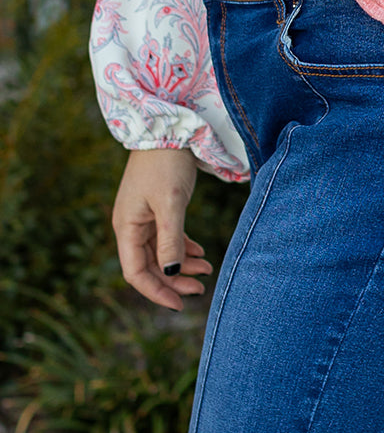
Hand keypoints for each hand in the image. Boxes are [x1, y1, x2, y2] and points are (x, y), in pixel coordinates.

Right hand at [112, 147, 212, 308]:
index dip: (156, 291)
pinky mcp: (156, 207)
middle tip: (201, 289)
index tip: (179, 304)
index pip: (135, 272)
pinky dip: (183, 247)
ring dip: (182, 264)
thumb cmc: (166, 163)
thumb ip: (171, 239)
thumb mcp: (171, 203)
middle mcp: (131, 226)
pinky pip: (167, 237)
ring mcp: (143, 217)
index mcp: (126, 227)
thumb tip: (172, 273)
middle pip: (149, 265)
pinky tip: (200, 253)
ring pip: (161, 252)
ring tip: (207, 271)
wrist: (167, 127)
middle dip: (174, 280)